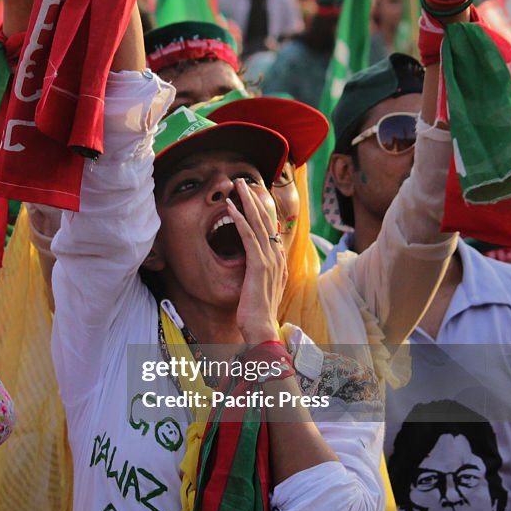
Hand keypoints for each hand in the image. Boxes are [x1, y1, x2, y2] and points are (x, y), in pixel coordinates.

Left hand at [226, 178, 286, 345]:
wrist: (261, 329)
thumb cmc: (257, 313)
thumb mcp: (259, 288)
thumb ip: (258, 273)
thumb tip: (253, 263)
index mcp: (278, 262)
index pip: (270, 229)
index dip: (261, 210)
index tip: (251, 195)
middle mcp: (277, 257)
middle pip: (266, 221)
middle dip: (254, 198)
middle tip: (243, 181)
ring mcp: (270, 260)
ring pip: (258, 223)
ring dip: (247, 201)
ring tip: (237, 185)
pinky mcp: (259, 265)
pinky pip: (249, 236)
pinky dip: (240, 219)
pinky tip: (232, 207)